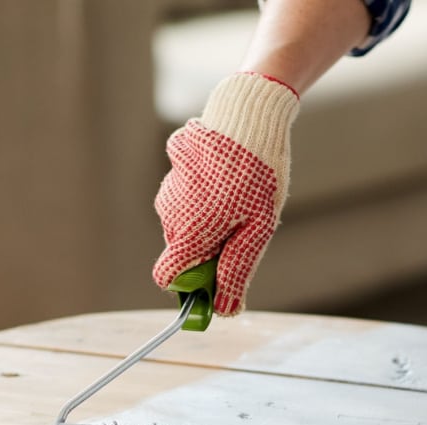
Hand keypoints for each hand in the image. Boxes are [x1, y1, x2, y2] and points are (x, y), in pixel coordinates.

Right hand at [153, 72, 298, 316]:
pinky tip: (231, 176)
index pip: (169, 278)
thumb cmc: (258, 174)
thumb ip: (237, 271)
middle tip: (245, 230)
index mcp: (187, 233)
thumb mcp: (257, 229)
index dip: (190, 287)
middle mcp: (169, 214)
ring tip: (243, 196)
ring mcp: (170, 188)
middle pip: (183, 250)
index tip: (215, 281)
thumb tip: (224, 309)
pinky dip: (206, 194)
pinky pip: (188, 194)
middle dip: (209, 250)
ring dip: (210, 221)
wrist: (247, 113)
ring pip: (187, 221)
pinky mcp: (175, 167)